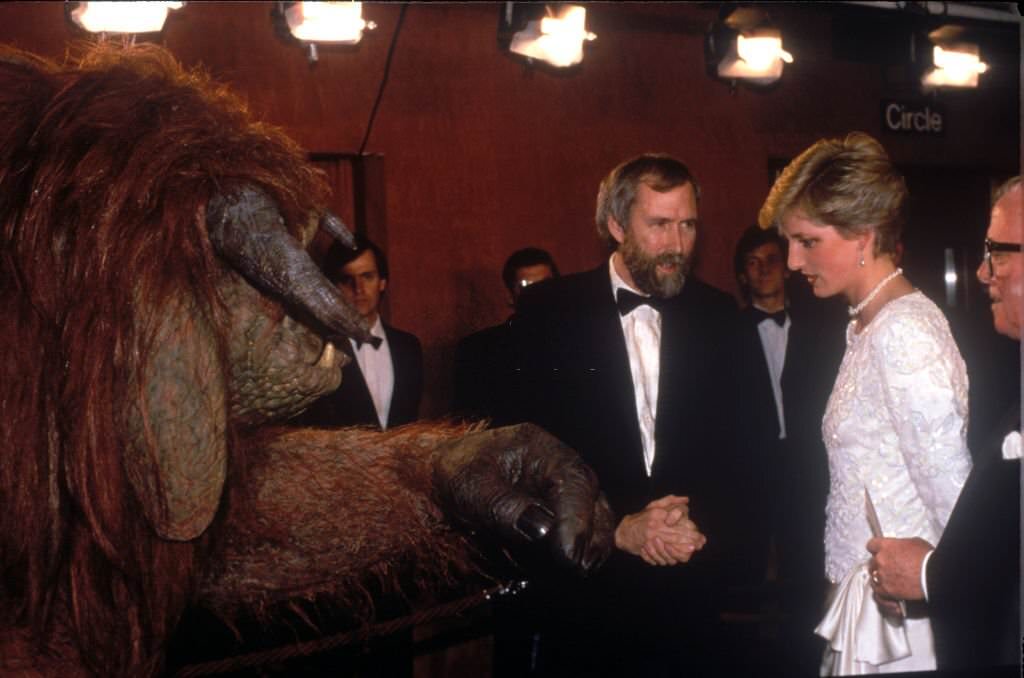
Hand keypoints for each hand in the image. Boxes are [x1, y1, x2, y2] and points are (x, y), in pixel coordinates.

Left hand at [433, 423, 614, 574]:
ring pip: (594, 518)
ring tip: (574, 570)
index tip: (569, 552)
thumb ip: (503, 506)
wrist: (438, 479)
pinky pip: (578, 534)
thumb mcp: (469, 486)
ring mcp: (560, 494)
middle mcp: (558, 470)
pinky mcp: (555, 517)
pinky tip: (562, 568)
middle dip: (592, 535)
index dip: (577, 518)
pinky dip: (576, 551)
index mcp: (542, 450)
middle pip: (594, 499)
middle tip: (578, 566)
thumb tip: (541, 530)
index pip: (574, 480)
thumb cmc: (454, 474)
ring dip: (589, 546)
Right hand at [614, 494, 705, 565]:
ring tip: (693, 549)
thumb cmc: (641, 517)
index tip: (697, 531)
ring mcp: (650, 538)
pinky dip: (671, 555)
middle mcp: (654, 526)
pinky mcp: (647, 548)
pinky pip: (662, 552)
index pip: (676, 520)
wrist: (624, 531)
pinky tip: (679, 556)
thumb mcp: (654, 505)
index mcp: (657, 514)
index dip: (688, 527)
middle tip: (700, 542)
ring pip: (670, 544)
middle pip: (676, 533)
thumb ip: (670, 501)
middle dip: (689, 538)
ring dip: (682, 548)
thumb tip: (686, 499)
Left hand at [866, 536, 932, 601]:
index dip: (876, 549)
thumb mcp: (914, 543)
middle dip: (879, 565)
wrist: (933, 574)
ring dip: (880, 579)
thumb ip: (902, 545)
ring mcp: (882, 576)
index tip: (879, 551)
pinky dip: (883, 596)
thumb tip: (903, 549)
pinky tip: (888, 597)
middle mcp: (880, 560)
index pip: (872, 545)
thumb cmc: (927, 558)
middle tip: (888, 567)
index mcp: (885, 546)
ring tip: (888, 581)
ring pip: (874, 578)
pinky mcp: (887, 590)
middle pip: (872, 562)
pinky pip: (878, 594)